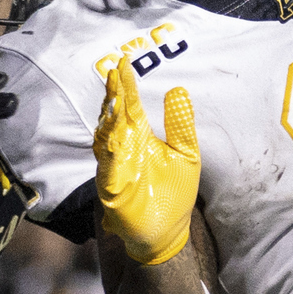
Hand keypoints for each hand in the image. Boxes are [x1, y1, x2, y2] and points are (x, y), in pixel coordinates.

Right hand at [94, 63, 202, 265]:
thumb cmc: (175, 192)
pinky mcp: (111, 187)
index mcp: (140, 136)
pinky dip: (110, 152)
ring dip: (110, 118)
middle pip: (115, 116)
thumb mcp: (186, 154)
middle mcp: (123, 147)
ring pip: (106, 137)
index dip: (126, 85)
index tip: (124, 63)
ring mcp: (114, 166)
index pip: (131, 105)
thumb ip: (181, 125)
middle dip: (114, 95)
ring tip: (115, 97)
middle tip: (114, 72)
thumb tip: (179, 90)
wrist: (168, 230)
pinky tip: (114, 135)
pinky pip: (108, 167)